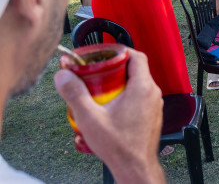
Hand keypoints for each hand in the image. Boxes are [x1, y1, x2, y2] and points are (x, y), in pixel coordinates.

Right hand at [54, 50, 165, 183]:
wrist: (135, 167)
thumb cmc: (119, 146)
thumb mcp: (90, 117)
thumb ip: (75, 94)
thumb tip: (63, 76)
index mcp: (143, 87)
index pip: (136, 56)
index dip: (120, 52)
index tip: (104, 54)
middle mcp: (153, 93)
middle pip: (135, 70)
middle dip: (114, 69)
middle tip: (96, 74)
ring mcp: (154, 105)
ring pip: (137, 84)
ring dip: (119, 84)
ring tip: (99, 91)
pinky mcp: (152, 115)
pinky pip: (140, 97)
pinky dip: (126, 96)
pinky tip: (109, 107)